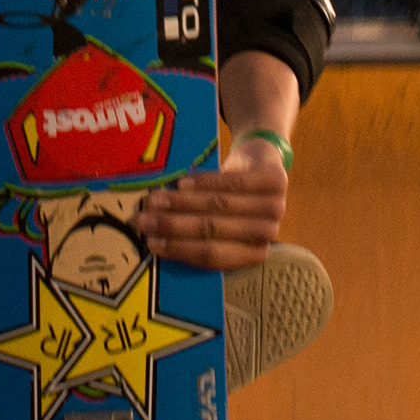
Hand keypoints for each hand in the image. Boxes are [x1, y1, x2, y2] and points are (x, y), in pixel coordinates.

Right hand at [136, 140, 286, 270]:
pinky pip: (233, 184)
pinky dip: (204, 183)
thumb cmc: (233, 199)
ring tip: (155, 201)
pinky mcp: (275, 180)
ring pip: (220, 207)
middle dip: (173, 227)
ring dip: (183, 204)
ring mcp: (275, 207)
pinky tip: (182, 183)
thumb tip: (153, 241)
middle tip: (144, 221)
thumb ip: (195, 235)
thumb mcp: (218, 222)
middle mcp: (267, 234)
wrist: (260, 162)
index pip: (213, 257)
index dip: (180, 250)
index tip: (151, 244)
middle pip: (213, 231)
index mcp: (253, 254)